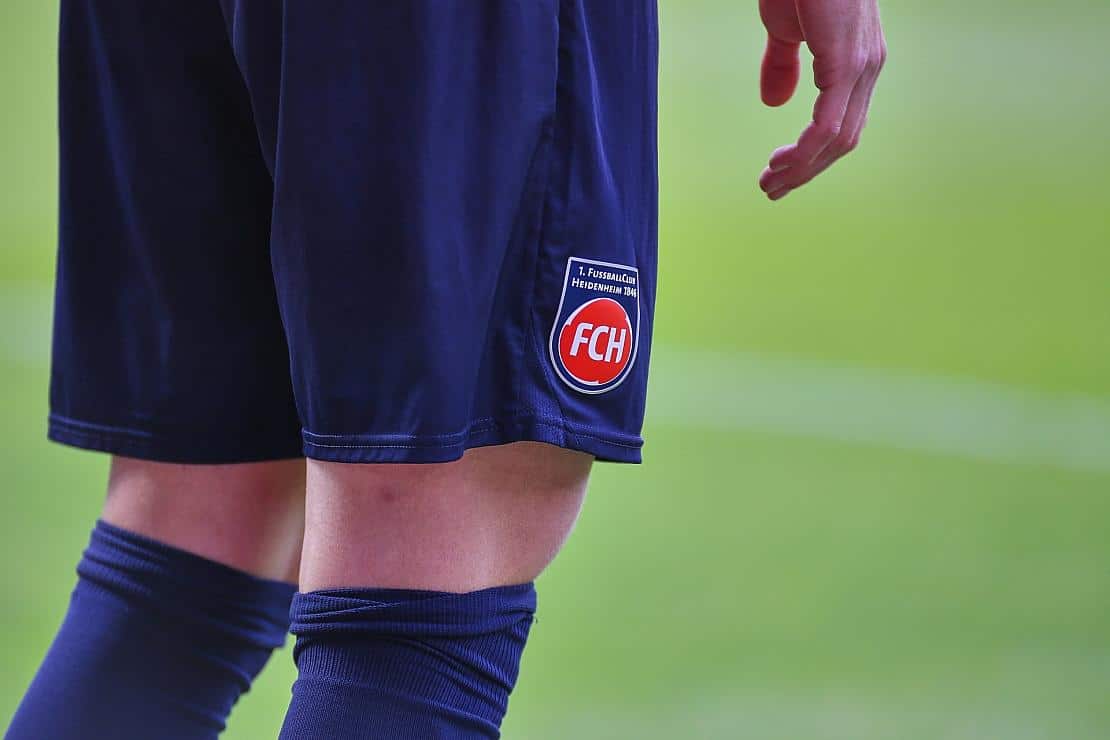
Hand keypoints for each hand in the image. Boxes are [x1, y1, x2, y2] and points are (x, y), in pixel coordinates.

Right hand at [757, 0, 886, 199]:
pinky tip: (783, 162)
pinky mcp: (848, 63)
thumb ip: (783, 66)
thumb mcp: (785, 27)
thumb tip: (775, 103)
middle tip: (771, 188)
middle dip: (806, 171)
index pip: (843, 124)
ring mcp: (863, 66)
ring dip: (803, 169)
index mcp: (858, 62)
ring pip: (838, 140)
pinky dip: (805, 151)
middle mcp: (869, 68)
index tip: (779, 170)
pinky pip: (829, 125)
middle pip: (844, 140)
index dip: (812, 155)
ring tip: (771, 183)